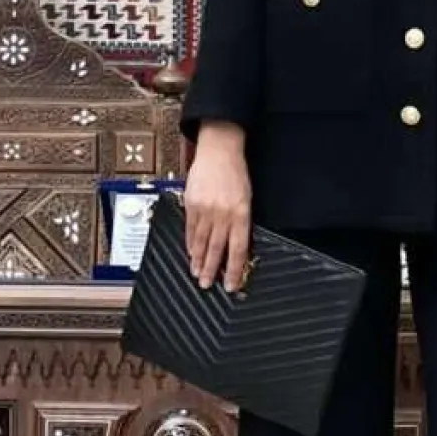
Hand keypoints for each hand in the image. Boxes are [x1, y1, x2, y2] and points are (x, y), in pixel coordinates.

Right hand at [184, 123, 252, 291]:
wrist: (219, 150)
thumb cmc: (236, 173)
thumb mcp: (247, 199)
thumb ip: (241, 222)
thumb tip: (236, 247)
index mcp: (241, 214)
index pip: (237, 249)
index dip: (234, 270)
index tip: (231, 284)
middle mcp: (223, 214)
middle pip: (216, 249)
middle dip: (212, 270)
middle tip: (207, 285)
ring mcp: (205, 209)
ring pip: (200, 241)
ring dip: (198, 260)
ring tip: (196, 273)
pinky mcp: (191, 203)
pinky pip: (190, 228)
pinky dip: (189, 243)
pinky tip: (189, 253)